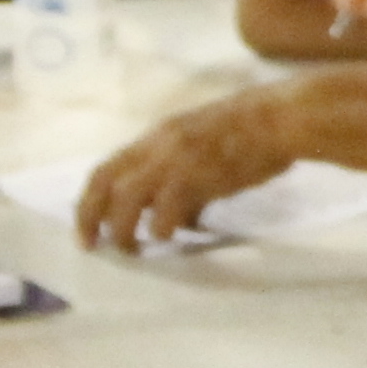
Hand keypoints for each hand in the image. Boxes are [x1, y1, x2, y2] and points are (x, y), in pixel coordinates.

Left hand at [74, 91, 296, 252]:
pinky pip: (164, 211)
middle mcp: (156, 147)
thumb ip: (184, 180)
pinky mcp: (196, 176)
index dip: (88, 201)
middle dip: (90, 217)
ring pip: (126, 200)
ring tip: (131, 248)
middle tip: (91, 245)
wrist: (279, 119)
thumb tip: (181, 220)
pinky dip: (161, 228)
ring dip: (123, 229)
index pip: (106, 169)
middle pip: (105, 184)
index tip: (87, 228)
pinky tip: (170, 237)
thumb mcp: (202, 149)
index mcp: (155, 137)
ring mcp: (173, 161)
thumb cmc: (249, 134)